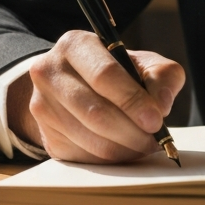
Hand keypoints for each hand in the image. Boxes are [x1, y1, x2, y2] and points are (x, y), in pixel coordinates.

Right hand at [6, 30, 185, 162]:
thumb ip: (161, 76)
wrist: (79, 84)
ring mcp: (42, 106)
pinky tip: (126, 149)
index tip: (156, 120)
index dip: (132, 100)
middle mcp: (50, 72)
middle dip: (132, 130)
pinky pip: (83, 156)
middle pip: (95, 111)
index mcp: (75, 45)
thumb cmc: (117, 72)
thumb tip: (162, 104)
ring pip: (89, 138)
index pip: (104, 75)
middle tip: (155, 139)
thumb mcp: (143, 63)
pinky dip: (110, 159)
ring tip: (145, 145)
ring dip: (124, 148)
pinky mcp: (46, 136)